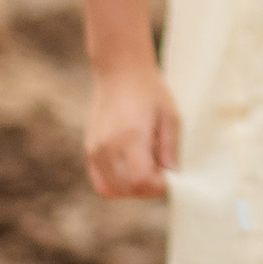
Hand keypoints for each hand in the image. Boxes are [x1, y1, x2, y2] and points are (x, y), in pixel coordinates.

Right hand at [85, 63, 178, 200]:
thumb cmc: (150, 92)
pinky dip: (117, 186)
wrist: (120, 73)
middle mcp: (109, 146)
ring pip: (113, 190)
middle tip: (161, 172)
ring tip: (147, 170)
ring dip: (133, 190)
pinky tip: (131, 172)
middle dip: (149, 189)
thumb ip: (170, 147)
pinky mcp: (90, 150)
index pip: (140, 181)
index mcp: (131, 137)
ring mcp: (96, 150)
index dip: (158, 187)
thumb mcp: (170, 116)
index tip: (170, 177)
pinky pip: (101, 182)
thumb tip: (171, 174)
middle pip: (128, 189)